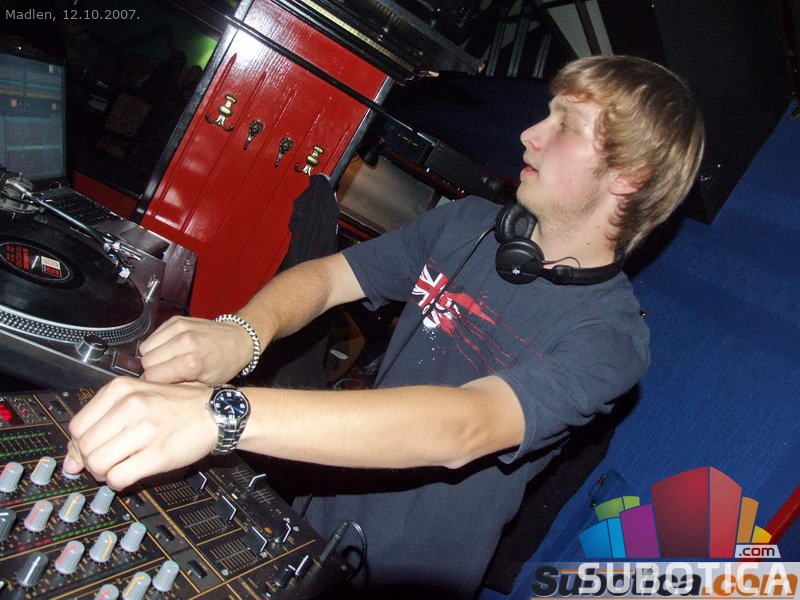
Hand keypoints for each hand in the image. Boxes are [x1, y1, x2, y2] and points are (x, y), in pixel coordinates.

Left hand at [63, 377, 216, 489]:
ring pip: (97, 464)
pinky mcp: (157, 454)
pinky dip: (118, 482)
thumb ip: (105, 419)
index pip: (77, 426)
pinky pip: (118, 477)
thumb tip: (72, 457)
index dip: (79, 444)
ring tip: (118, 467)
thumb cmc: (181, 404)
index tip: (88, 451)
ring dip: (103, 473)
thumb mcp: (140, 396)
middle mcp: (130, 406)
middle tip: (106, 462)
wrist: (218, 412)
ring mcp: (144, 430)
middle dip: (90, 461)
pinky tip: (130, 473)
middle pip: (85, 447)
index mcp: (121, 389)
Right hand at [138, 316, 253, 383]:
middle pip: (146, 362)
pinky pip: (152, 336)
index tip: (163, 384)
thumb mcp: (205, 384)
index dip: (155, 383)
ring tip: (170, 360)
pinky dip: (157, 344)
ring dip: (154, 356)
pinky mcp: (176, 320)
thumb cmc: (224, 365)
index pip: (152, 376)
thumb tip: (152, 388)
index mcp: (192, 363)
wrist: (238, 339)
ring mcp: (180, 329)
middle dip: (154, 370)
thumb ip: (178, 386)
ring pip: (146, 349)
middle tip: (168, 372)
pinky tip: (171, 349)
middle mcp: (184, 343)